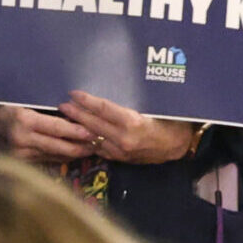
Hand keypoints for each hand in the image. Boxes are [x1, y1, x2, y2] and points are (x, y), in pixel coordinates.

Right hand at [0, 104, 94, 163]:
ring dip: (74, 153)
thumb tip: (76, 118)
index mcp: (23, 120)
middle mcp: (22, 139)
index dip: (77, 131)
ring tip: (90, 149)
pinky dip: (62, 157)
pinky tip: (72, 154)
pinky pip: (48, 160)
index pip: (57, 128)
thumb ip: (48, 112)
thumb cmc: (7, 108)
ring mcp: (21, 153)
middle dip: (81, 146)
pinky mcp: (21, 162)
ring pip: (56, 155)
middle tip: (98, 144)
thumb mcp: (25, 104)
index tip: (94, 132)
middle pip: (60, 146)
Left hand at [59, 90, 196, 165]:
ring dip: (78, 128)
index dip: (86, 100)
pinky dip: (87, 141)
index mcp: (133, 123)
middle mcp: (125, 138)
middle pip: (93, 124)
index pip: (103, 109)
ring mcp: (122, 151)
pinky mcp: (121, 159)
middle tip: (62, 104)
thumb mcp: (154, 107)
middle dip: (76, 113)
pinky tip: (77, 134)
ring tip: (66, 117)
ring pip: (93, 138)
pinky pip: (99, 149)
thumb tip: (112, 84)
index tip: (73, 93)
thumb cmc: (169, 121)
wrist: (180, 146)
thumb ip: (132, 100)